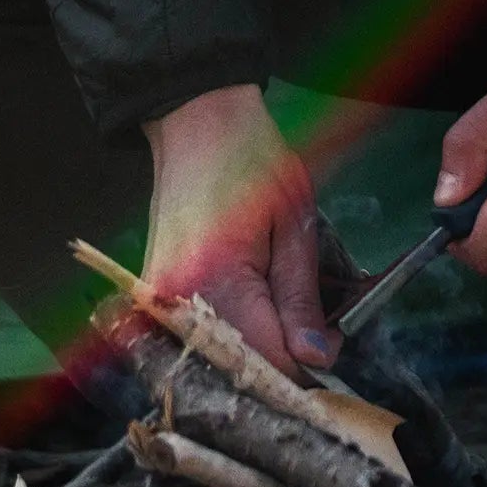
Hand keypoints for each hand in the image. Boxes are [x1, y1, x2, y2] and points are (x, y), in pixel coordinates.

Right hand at [142, 83, 334, 374]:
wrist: (196, 121)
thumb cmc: (252, 161)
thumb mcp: (295, 221)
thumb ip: (302, 296)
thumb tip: (317, 358)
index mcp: (218, 283)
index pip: (268, 360)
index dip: (307, 362)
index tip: (332, 345)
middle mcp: (178, 304)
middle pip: (239, 365)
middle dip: (281, 359)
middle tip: (313, 333)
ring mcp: (159, 302)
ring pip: (217, 354)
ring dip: (254, 350)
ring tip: (283, 320)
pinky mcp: (154, 295)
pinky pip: (196, 333)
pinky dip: (228, 333)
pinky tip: (252, 313)